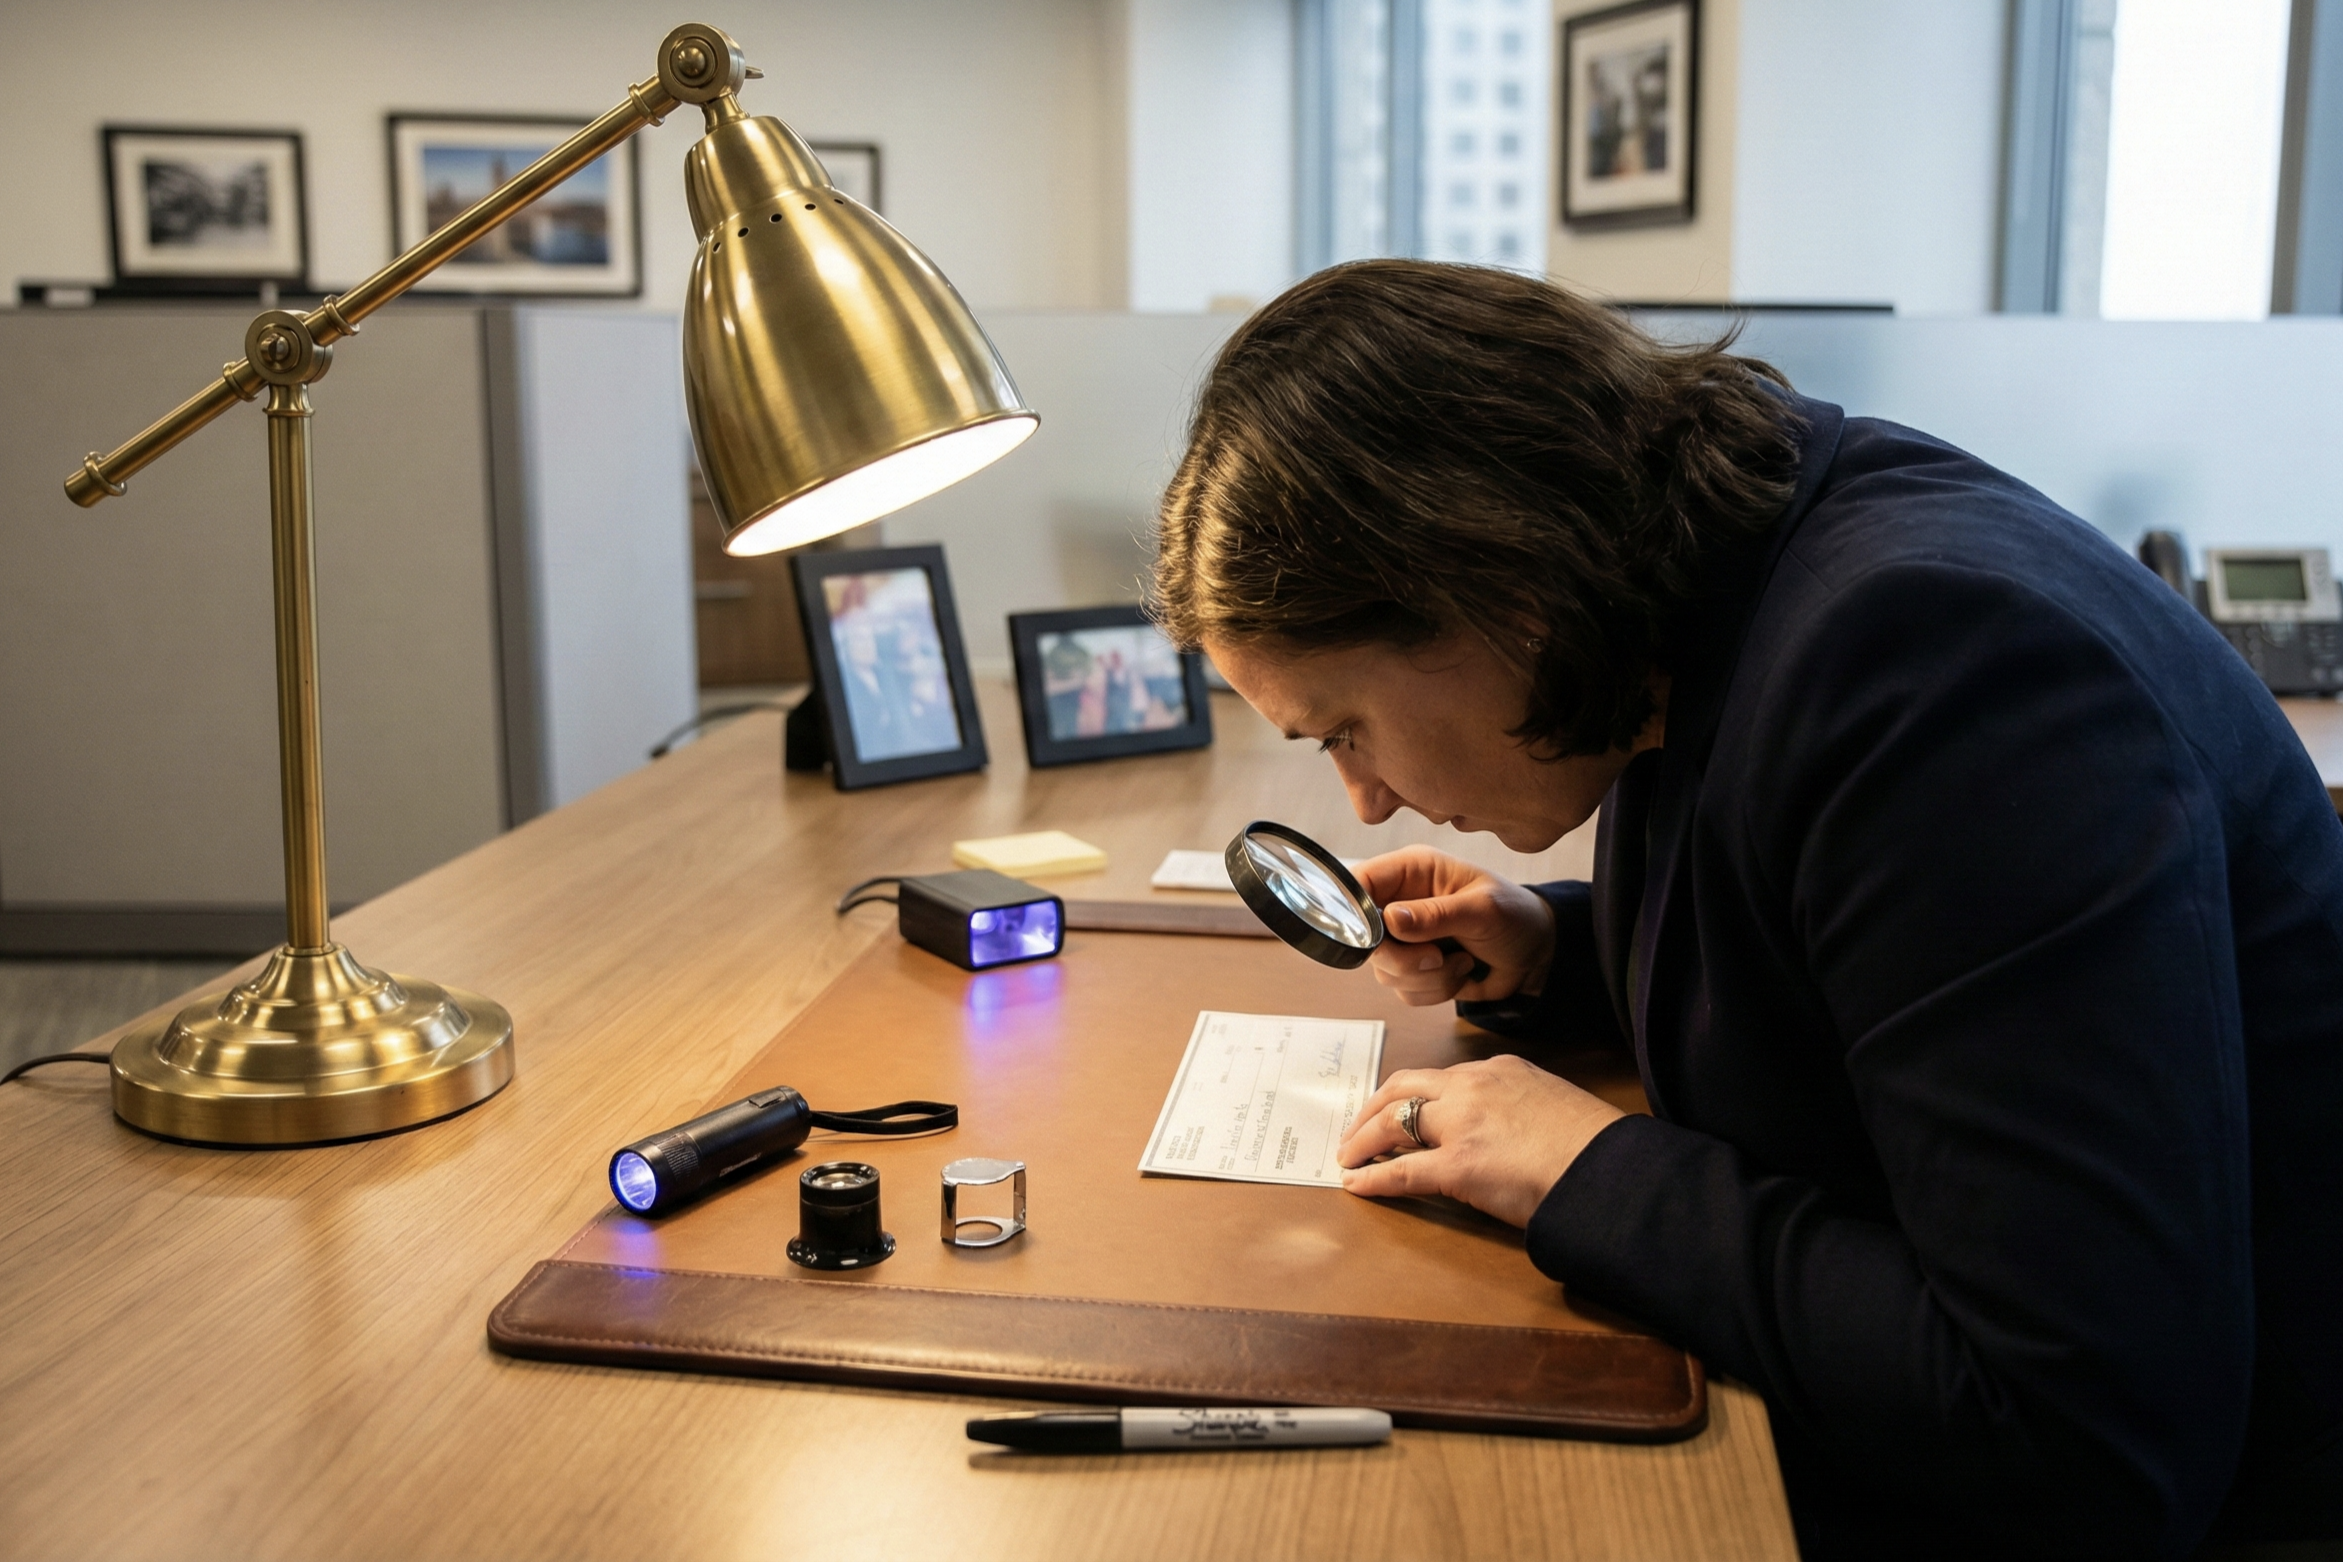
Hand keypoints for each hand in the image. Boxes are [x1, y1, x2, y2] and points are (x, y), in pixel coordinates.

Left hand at [1338, 1057, 1624, 1227]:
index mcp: (1500, 1070)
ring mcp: (1462, 1124)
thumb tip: (1505, 1133)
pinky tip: (1357, 1185)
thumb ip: (1521, 1109)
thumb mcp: (1554, 1106)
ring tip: (1348, 1157)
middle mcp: (1474, 1087)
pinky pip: (1401, 1170)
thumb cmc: (1595, 1147)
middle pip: (1404, 1087)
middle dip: (1373, 1108)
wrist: (1612, 1169)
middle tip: (1356, 1129)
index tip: (1397, 1109)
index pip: (1440, 1078)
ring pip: (1394, 1121)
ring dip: (1364, 1138)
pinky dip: (1373, 1177)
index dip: (1411, 1096)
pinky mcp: (1458, 1165)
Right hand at [1355, 847, 1554, 1005]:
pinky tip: (1460, 973)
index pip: (1360, 883)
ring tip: (1462, 961)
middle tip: (1436, 958)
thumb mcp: (1483, 910)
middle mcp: (1401, 902)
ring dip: (1426, 978)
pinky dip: (1434, 992)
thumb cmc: (1515, 916)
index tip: (1374, 938)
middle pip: (1365, 938)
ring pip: (1385, 971)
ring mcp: (1406, 938)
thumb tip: (1391, 920)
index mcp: (1412, 871)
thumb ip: (1436, 915)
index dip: (1354, 910)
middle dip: (1403, 959)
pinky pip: (1403, 991)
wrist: (1537, 954)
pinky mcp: (1415, 969)